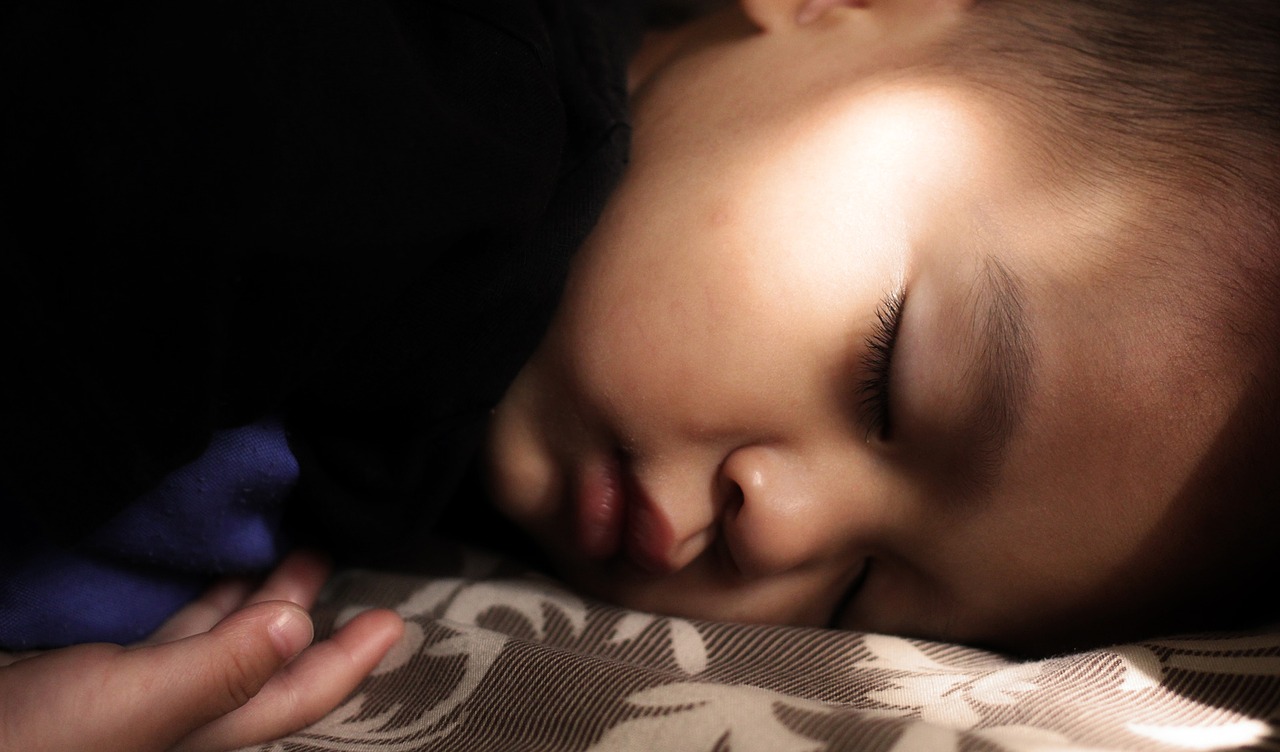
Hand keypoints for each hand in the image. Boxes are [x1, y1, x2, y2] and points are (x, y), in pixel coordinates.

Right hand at [0, 551, 403, 751]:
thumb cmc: (39, 743)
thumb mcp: (138, 704)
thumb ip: (221, 670)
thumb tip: (299, 626)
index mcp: (208, 729)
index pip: (298, 695)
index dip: (351, 660)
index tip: (393, 619)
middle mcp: (186, 711)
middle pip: (267, 658)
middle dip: (304, 608)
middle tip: (331, 547)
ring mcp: (144, 690)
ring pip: (222, 638)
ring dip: (257, 594)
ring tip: (287, 543)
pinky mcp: (103, 670)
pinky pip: (175, 628)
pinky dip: (202, 597)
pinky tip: (212, 565)